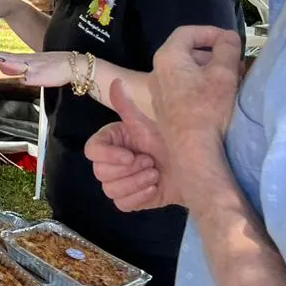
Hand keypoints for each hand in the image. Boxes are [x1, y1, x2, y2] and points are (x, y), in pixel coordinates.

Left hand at [0, 50, 72, 86]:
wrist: (74, 66)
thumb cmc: (56, 66)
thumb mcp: (36, 66)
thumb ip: (20, 69)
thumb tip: (5, 71)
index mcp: (26, 58)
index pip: (4, 55)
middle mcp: (27, 60)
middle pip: (6, 58)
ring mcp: (33, 67)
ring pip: (15, 65)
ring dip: (5, 63)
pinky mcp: (39, 75)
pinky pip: (28, 79)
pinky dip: (28, 78)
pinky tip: (30, 76)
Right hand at [86, 80, 176, 210]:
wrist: (193, 167)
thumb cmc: (170, 142)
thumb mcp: (147, 124)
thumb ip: (127, 105)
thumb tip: (116, 81)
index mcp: (111, 142)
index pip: (92, 151)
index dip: (109, 155)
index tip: (131, 155)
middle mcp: (111, 163)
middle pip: (100, 173)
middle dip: (128, 170)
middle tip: (150, 162)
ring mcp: (119, 183)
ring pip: (111, 190)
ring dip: (135, 183)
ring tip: (155, 174)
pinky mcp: (130, 200)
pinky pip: (122, 204)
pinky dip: (139, 197)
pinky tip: (154, 188)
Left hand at [151, 26, 242, 158]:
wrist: (192, 149)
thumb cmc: (208, 107)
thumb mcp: (224, 72)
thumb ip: (227, 48)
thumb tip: (227, 37)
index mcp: (168, 57)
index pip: (187, 32)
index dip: (210, 32)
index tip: (230, 40)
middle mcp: (156, 72)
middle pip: (187, 52)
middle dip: (213, 54)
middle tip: (234, 63)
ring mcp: (158, 92)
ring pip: (186, 72)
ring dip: (209, 71)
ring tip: (230, 81)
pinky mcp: (164, 109)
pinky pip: (183, 88)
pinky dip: (200, 86)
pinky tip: (218, 98)